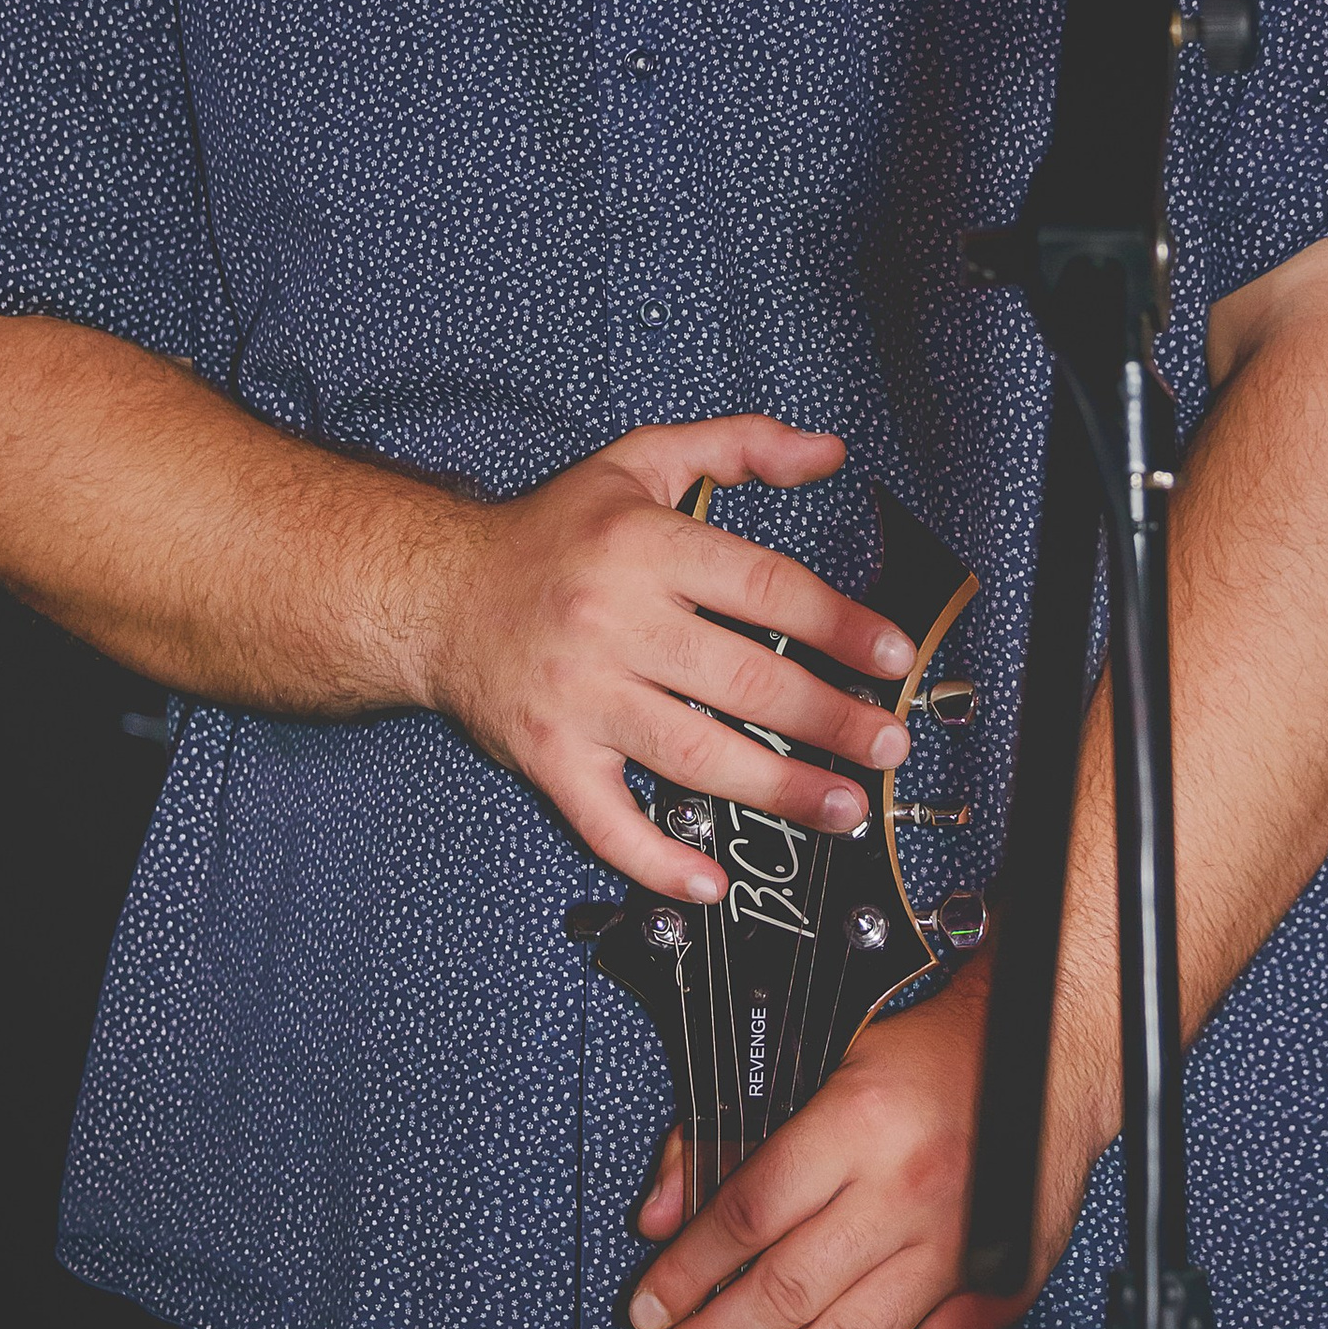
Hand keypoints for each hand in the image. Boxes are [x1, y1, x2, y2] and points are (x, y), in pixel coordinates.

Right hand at [420, 416, 915, 900]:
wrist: (434, 593)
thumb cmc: (550, 534)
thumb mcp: (640, 462)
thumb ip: (737, 447)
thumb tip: (827, 451)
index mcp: (643, 545)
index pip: (764, 587)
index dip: (840, 624)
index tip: (893, 656)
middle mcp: (611, 620)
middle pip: (744, 680)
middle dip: (830, 720)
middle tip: (889, 745)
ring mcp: (578, 695)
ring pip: (693, 754)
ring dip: (778, 790)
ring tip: (842, 808)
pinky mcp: (547, 754)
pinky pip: (606, 822)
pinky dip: (658, 860)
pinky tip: (710, 881)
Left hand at [627, 961, 1073, 1328]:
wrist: (1050, 1056)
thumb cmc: (930, 1057)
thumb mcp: (817, 1059)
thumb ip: (725, 1132)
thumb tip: (660, 1214)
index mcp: (858, 1123)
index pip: (749, 1214)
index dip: (688, 1271)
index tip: (648, 1309)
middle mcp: (906, 1190)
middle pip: (790, 1287)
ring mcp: (956, 1247)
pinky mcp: (1000, 1286)